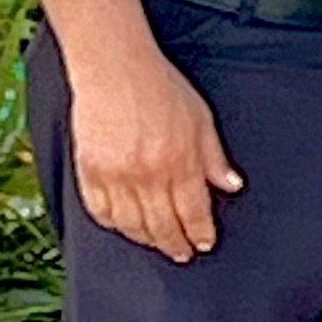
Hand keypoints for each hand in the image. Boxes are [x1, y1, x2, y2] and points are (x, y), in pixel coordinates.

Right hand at [67, 40, 244, 261]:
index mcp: (180, 162)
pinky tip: (125, 227)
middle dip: (176, 244)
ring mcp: (116, 175)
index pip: (193, 213)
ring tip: (157, 243)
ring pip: (132, 225)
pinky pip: (101, 211)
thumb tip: (231, 186)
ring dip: (147, 240)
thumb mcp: (201, 118)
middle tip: (183, 253)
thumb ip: (214, 157)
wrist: (114, 68)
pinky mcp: (90, 171)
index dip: (200, 233)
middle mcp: (148, 174)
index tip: (204, 243)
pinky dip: (114, 225)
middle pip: (163, 226)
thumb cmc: (160, 88)